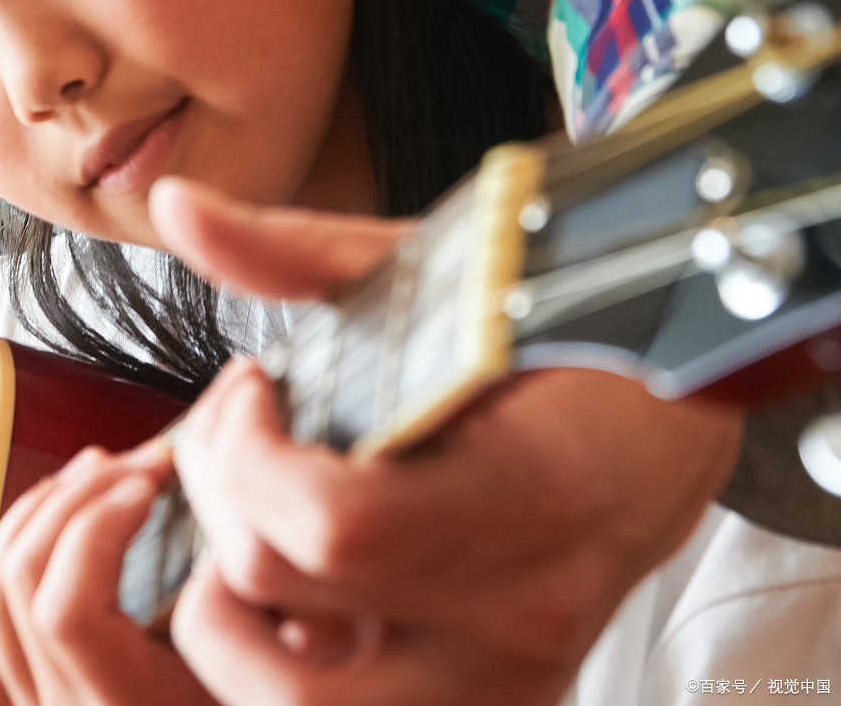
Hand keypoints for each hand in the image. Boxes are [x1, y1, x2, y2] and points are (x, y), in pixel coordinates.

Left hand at [0, 440, 220, 705]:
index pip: (67, 610)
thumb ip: (244, 621)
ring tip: (88, 480)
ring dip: (30, 520)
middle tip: (130, 465)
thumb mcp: (267, 682)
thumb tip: (229, 536)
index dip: (96, 528)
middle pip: (20, 584)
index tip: (149, 484)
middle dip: (71, 501)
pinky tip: (13, 535)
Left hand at [152, 178, 743, 705]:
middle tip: (238, 435)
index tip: (251, 388)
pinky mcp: (484, 698)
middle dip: (217, 497)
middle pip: (284, 593)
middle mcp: (520, 610)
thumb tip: (175, 206)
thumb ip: (294, 249)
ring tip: (247, 514)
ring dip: (230, 605)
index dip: (246, 452)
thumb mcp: (442, 272)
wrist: (686, 408)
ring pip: (291, 692)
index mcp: (535, 493)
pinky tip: (287, 571)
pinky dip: (279, 652)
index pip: (335, 523)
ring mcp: (503, 672)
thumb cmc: (562, 327)